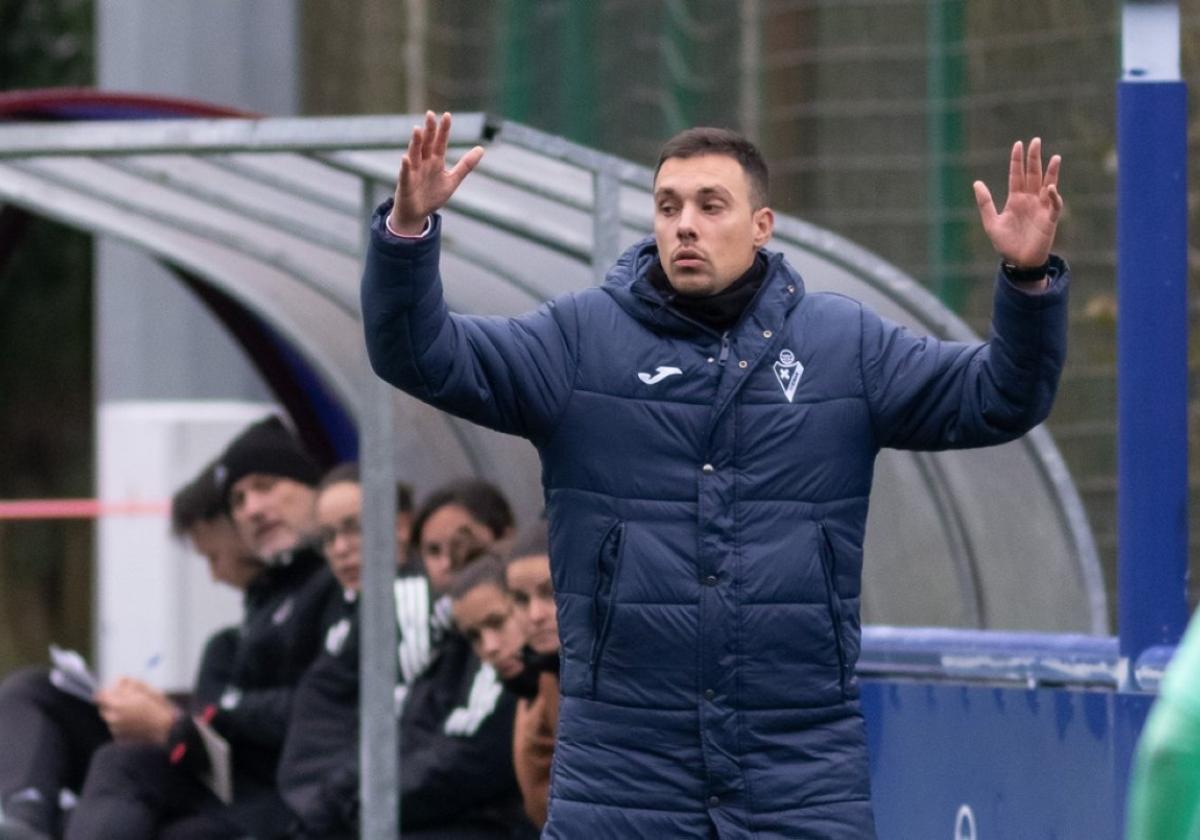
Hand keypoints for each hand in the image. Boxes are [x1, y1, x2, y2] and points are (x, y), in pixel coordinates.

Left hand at [96, 677, 179, 744]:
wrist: (165, 728)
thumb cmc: (156, 707)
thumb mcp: (145, 689)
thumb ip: (128, 683)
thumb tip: (118, 681)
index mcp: (117, 705)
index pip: (100, 696)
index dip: (107, 692)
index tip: (114, 691)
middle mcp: (112, 718)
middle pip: (103, 708)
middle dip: (112, 703)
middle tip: (126, 701)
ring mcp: (115, 730)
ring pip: (110, 718)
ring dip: (117, 714)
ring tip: (134, 712)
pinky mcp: (119, 738)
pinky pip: (116, 728)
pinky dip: (122, 724)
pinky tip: (135, 722)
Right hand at [388, 111, 484, 234]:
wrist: (417, 213)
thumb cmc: (433, 195)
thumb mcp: (452, 180)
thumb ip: (465, 165)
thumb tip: (481, 148)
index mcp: (436, 161)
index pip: (440, 142)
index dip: (443, 130)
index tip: (447, 116)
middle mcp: (424, 162)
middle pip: (427, 143)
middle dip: (429, 130)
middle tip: (430, 114)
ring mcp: (413, 172)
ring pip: (414, 154)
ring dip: (416, 142)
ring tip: (417, 130)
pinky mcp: (406, 184)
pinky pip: (405, 174)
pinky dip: (405, 166)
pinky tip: (406, 158)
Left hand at [973, 138, 1063, 269]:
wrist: (1018, 262)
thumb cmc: (1006, 243)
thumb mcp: (991, 222)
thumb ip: (985, 203)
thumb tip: (976, 182)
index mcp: (1015, 199)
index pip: (1017, 175)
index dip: (1017, 160)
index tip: (1018, 144)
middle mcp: (1030, 200)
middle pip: (1033, 174)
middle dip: (1034, 158)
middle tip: (1035, 141)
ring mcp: (1041, 208)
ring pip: (1048, 185)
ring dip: (1051, 172)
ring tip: (1054, 157)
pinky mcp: (1050, 219)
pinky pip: (1054, 204)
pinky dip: (1054, 196)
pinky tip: (1050, 188)